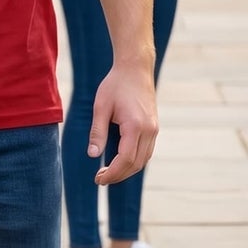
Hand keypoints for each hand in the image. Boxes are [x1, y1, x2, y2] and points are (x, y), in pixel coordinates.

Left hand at [91, 62, 158, 185]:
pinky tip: (120, 161)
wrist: (135, 68)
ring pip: (143, 160)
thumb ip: (97, 132)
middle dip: (118, 175)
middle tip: (100, 178)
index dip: (112, 173)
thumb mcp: (101, 107)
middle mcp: (149, 131)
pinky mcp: (154, 127)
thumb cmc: (115, 85)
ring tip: (108, 172)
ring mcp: (154, 130)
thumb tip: (93, 155)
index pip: (125, 160)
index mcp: (135, 126)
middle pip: (136, 164)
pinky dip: (134, 161)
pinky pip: (146, 151)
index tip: (98, 179)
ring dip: (127, 170)